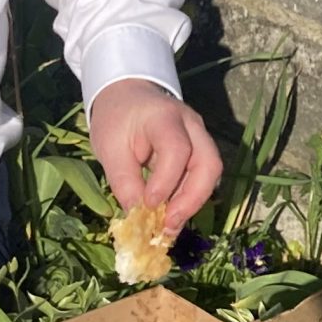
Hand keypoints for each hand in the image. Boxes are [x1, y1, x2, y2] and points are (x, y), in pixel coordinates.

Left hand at [88, 80, 222, 230]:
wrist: (128, 95)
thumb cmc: (117, 119)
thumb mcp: (109, 148)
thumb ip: (124, 181)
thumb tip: (138, 217)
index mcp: (164, 117)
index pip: (176, 149)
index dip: (166, 181)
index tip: (148, 205)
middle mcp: (191, 124)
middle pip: (209, 162)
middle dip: (192, 198)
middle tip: (168, 225)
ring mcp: (200, 135)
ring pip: (212, 172)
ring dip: (194, 201)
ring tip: (170, 226)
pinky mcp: (200, 148)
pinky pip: (204, 176)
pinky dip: (190, 197)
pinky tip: (172, 213)